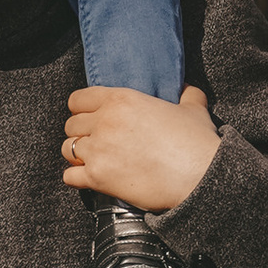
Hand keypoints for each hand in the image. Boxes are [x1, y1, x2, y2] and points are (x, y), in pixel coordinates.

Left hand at [60, 82, 220, 211]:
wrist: (200, 177)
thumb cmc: (197, 142)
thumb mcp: (193, 109)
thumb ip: (185, 94)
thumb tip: (186, 89)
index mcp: (121, 99)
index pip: (78, 99)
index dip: (82, 109)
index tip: (90, 118)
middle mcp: (105, 122)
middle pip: (71, 125)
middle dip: (82, 134)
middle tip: (97, 142)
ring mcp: (98, 150)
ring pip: (67, 149)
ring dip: (78, 155)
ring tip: (94, 160)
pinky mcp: (98, 177)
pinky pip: (69, 177)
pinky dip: (77, 179)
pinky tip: (91, 178)